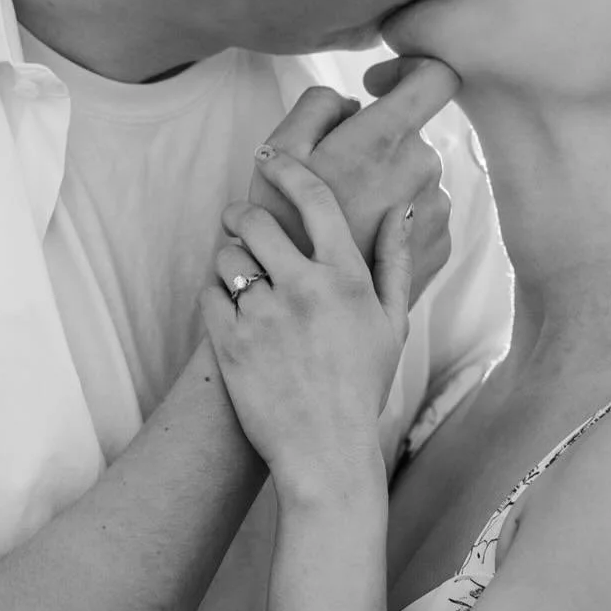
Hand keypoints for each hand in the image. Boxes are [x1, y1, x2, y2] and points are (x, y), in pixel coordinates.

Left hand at [201, 146, 415, 489]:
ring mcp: (264, 317)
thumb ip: (395, 261)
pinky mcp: (229, 343)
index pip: (315, 199)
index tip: (272, 158)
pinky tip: (231, 309)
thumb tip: (401, 208)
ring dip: (229, 258)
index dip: (288, 169)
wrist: (326, 452)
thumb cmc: (363, 387)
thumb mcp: (392, 323)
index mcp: (346, 278)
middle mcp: (304, 290)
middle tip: (242, 222)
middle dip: (244, 215)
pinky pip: (208, 293)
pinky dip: (215, 295)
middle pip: (257, 220)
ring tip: (241, 277)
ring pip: (227, 256)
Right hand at [248, 59, 458, 305]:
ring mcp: (436, 211)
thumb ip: (320, 105)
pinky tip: (361, 241)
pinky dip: (395, 220)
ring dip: (386, 185)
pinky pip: (421, 214)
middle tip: (333, 178)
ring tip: (346, 217)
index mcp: (385, 138)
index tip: (378, 87)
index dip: (412, 70)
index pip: (438, 76)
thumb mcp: (279, 152)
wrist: (306, 312)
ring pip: (416, 176)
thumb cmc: (283, 228)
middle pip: (412, 133)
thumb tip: (354, 103)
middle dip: (377, 144)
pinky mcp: (439, 247)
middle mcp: (423, 169)